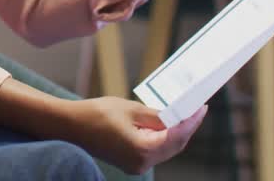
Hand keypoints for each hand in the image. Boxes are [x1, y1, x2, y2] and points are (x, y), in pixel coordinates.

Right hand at [66, 97, 207, 174]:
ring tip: (184, 114)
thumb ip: (157, 116)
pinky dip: (162, 138)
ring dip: (175, 133)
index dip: (191, 121)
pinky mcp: (131, 162)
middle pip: (174, 146)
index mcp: (142, 149)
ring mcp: (136, 165)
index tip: (202, 108)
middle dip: (186, 128)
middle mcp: (141, 163)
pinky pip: (154, 151)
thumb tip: (179, 116)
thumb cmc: (97, 114)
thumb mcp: (131, 109)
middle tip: (196, 109)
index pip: (176, 136)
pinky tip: (166, 124)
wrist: (71, 126)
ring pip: (165, 149)